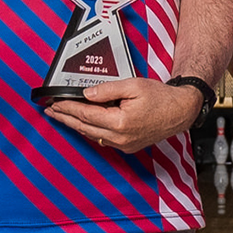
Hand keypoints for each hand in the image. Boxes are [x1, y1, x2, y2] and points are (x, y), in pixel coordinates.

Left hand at [46, 77, 201, 153]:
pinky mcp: (128, 146)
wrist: (181, 111)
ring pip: (92, 135)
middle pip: (85, 127)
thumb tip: (87, 94)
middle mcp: (121, 137)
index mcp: (121, 122)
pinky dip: (90, 131)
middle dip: (66, 119)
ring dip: (76, 125)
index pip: (86, 114)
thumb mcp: (133, 85)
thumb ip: (107, 89)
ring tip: (63, 117)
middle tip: (51, 112)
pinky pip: (103, 139)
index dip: (68, 108)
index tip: (55, 103)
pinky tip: (83, 124)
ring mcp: (124, 144)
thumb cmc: (161, 97)